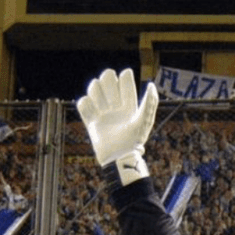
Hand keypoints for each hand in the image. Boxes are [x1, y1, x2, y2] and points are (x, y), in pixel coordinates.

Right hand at [76, 68, 158, 185]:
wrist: (116, 157)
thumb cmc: (133, 141)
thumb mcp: (144, 122)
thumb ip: (149, 103)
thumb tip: (152, 85)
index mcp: (130, 102)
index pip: (124, 78)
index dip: (124, 80)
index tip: (125, 96)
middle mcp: (116, 104)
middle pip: (106, 77)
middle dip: (107, 85)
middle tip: (113, 104)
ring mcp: (102, 110)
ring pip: (93, 86)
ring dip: (96, 96)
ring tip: (103, 111)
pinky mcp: (90, 119)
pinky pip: (82, 102)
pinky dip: (86, 106)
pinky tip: (94, 116)